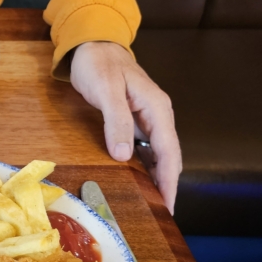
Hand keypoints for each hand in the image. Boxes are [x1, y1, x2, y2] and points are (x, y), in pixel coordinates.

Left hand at [70, 41, 181, 213]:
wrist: (92, 44)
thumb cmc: (99, 64)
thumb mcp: (106, 90)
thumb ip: (116, 121)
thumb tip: (124, 155)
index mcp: (157, 109)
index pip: (169, 153)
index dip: (170, 182)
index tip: (169, 207)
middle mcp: (157, 116)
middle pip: (167, 158)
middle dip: (166, 186)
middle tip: (160, 216)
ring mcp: (147, 119)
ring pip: (156, 155)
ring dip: (155, 179)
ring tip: (150, 206)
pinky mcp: (134, 121)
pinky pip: (143, 149)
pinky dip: (142, 167)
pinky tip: (136, 182)